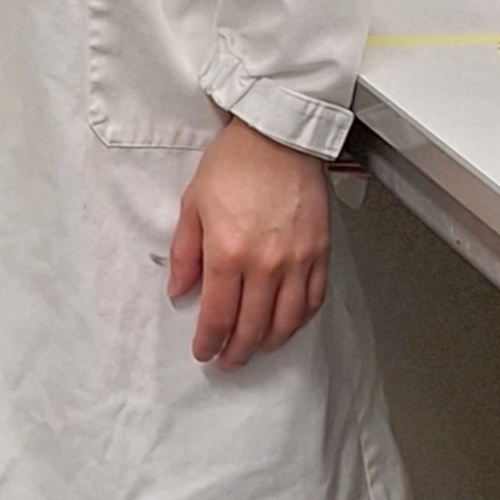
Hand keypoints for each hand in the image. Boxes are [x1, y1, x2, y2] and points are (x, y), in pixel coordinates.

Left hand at [168, 115, 330, 369]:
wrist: (277, 137)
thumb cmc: (232, 164)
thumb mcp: (192, 204)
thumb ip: (185, 253)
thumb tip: (179, 290)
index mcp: (228, 253)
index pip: (217, 315)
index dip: (209, 341)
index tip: (202, 352)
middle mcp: (266, 265)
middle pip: (252, 327)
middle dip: (237, 351)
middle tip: (227, 362)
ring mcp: (298, 262)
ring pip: (286, 322)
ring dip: (269, 344)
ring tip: (255, 351)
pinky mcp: (321, 253)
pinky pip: (313, 300)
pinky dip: (299, 320)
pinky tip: (287, 325)